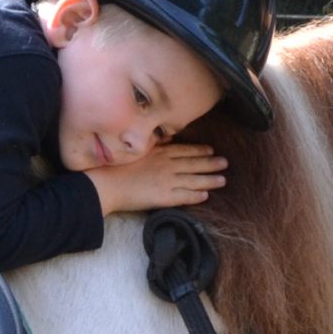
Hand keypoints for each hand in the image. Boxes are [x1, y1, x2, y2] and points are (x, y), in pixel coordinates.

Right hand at [86, 145, 227, 215]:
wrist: (106, 184)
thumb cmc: (116, 165)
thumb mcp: (136, 148)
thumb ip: (153, 143)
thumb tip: (166, 136)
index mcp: (160, 152)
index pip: (185, 150)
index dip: (200, 150)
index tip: (211, 150)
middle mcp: (167, 165)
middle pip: (194, 163)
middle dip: (211, 163)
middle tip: (225, 163)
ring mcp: (167, 181)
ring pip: (194, 179)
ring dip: (209, 180)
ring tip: (223, 180)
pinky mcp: (164, 197)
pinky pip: (184, 196)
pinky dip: (196, 195)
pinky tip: (206, 195)